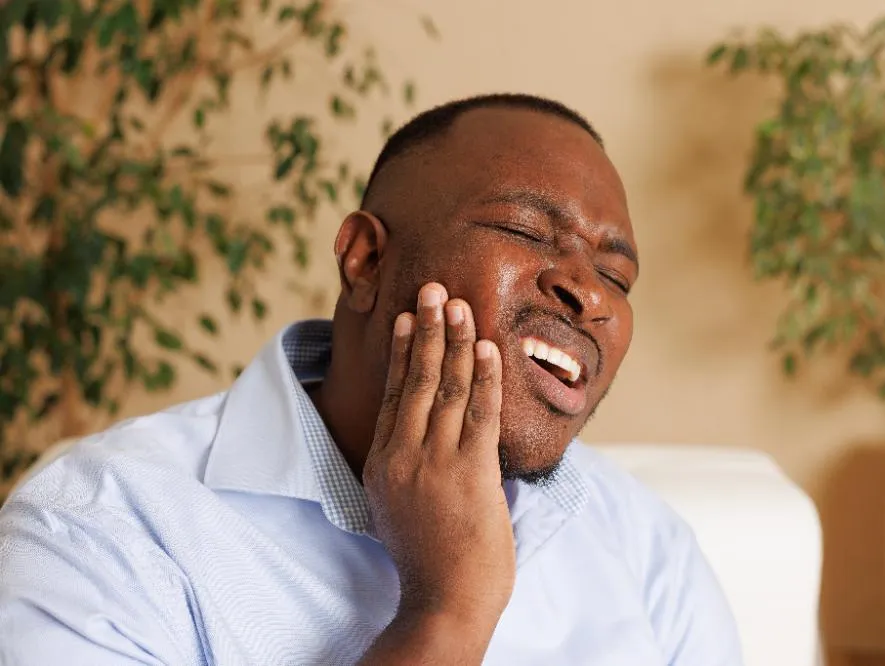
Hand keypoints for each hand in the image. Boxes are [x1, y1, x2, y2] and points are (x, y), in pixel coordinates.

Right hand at [363, 283, 514, 639]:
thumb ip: (403, 466)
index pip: (393, 394)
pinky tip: (488, 348)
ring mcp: (435, 463)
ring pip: (447, 388)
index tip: (407, 318)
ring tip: (460, 305)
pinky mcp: (470, 473)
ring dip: (455, 342)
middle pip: (417, 380)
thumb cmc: (427, 558)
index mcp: (382, 463)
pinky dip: (484, 377)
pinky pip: (479, 413)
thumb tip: (418, 433)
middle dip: (427, 330)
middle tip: (434, 290)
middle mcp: (403, 456)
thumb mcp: (394, 507)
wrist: (445, 602)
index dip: (402, 352)